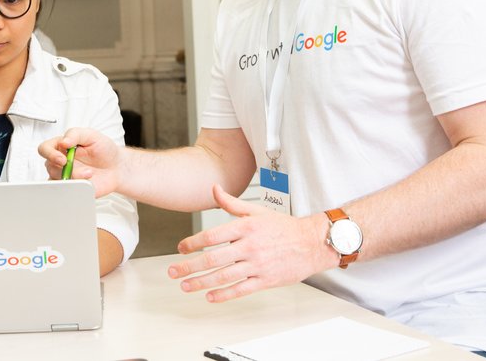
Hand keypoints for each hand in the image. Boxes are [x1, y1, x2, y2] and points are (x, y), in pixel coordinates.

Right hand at [38, 127, 123, 197]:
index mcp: (62, 147)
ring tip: (90, 174)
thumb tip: (63, 141)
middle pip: (50, 167)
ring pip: (57, 180)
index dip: (50, 154)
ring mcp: (65, 176)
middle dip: (66, 169)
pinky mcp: (72, 188)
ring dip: (75, 177)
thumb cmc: (103, 149)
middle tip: (82, 168)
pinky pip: (65, 192)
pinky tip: (86, 183)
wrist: (116, 167)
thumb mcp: (92, 135)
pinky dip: (74, 188)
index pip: (44, 149)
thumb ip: (75, 134)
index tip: (63, 158)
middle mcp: (60, 162)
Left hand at [167, 184, 335, 302]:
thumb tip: (213, 188)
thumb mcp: (256, 211)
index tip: (181, 248)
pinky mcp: (265, 280)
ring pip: (224, 276)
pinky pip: (241, 289)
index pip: (212, 236)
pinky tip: (210, 296)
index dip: (193, 243)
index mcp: (245, 227)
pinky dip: (224, 294)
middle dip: (189, 266)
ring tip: (186, 286)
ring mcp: (257, 265)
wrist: (311, 243)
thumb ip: (231, 203)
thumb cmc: (283, 227)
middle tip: (174, 271)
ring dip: (201, 283)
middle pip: (213, 258)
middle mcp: (249, 246)